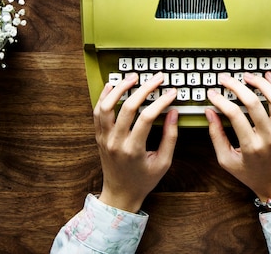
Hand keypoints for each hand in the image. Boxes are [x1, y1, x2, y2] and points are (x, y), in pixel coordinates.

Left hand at [94, 72, 177, 212]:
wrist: (120, 194)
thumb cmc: (144, 180)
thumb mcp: (163, 162)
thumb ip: (170, 136)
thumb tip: (174, 112)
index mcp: (133, 149)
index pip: (147, 117)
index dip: (161, 101)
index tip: (171, 92)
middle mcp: (116, 142)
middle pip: (128, 107)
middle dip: (145, 88)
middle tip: (157, 78)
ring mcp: (104, 138)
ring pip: (107, 106)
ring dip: (120, 88)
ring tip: (133, 77)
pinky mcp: (99, 136)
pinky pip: (97, 112)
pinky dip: (104, 97)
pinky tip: (113, 86)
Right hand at [205, 72, 270, 207]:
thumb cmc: (251, 174)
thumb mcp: (227, 161)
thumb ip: (216, 136)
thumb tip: (210, 112)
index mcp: (251, 146)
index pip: (234, 115)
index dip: (220, 100)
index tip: (212, 93)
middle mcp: (268, 136)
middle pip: (253, 103)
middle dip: (236, 86)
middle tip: (225, 79)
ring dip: (260, 83)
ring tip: (247, 75)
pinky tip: (268, 78)